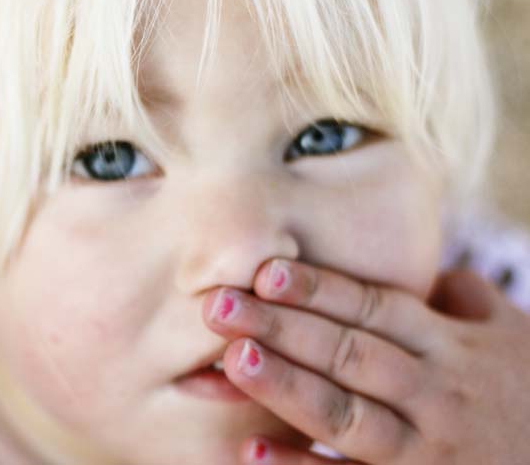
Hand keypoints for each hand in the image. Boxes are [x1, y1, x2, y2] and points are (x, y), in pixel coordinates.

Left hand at [200, 258, 529, 463]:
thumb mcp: (511, 337)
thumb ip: (466, 301)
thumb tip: (433, 271)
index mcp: (448, 345)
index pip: (372, 308)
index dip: (317, 289)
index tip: (262, 271)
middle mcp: (434, 394)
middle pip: (349, 353)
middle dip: (281, 328)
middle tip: (218, 307)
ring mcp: (427, 450)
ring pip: (347, 414)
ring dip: (287, 387)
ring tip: (233, 360)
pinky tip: (253, 449)